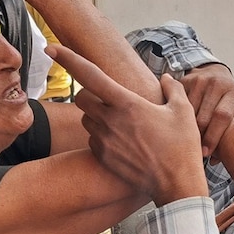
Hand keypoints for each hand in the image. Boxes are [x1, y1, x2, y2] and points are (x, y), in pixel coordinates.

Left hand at [49, 45, 206, 205]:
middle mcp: (110, 120)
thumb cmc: (182, 146)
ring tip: (121, 124)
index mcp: (127, 103)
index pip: (90, 74)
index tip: (50, 48)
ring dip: (96, 116)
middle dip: (90, 94)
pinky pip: (92, 139)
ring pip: (86, 119)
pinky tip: (123, 142)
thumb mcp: (183, 111)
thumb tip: (166, 78)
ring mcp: (104, 140)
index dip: (68, 58)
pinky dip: (101, 136)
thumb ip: (172, 88)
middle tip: (110, 100)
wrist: (176, 184)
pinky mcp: (103, 157)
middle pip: (81, 98)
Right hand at [180, 63, 233, 155]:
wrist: (218, 75)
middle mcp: (216, 84)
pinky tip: (176, 126)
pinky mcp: (185, 80)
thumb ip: (233, 136)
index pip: (222, 117)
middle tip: (193, 151)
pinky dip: (175, 116)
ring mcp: (199, 80)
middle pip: (202, 116)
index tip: (206, 153)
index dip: (213, 137)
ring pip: (188, 111)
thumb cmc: (229, 100)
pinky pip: (176, 102)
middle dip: (197, 137)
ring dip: (185, 128)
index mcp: (233, 94)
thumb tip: (216, 160)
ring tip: (184, 141)